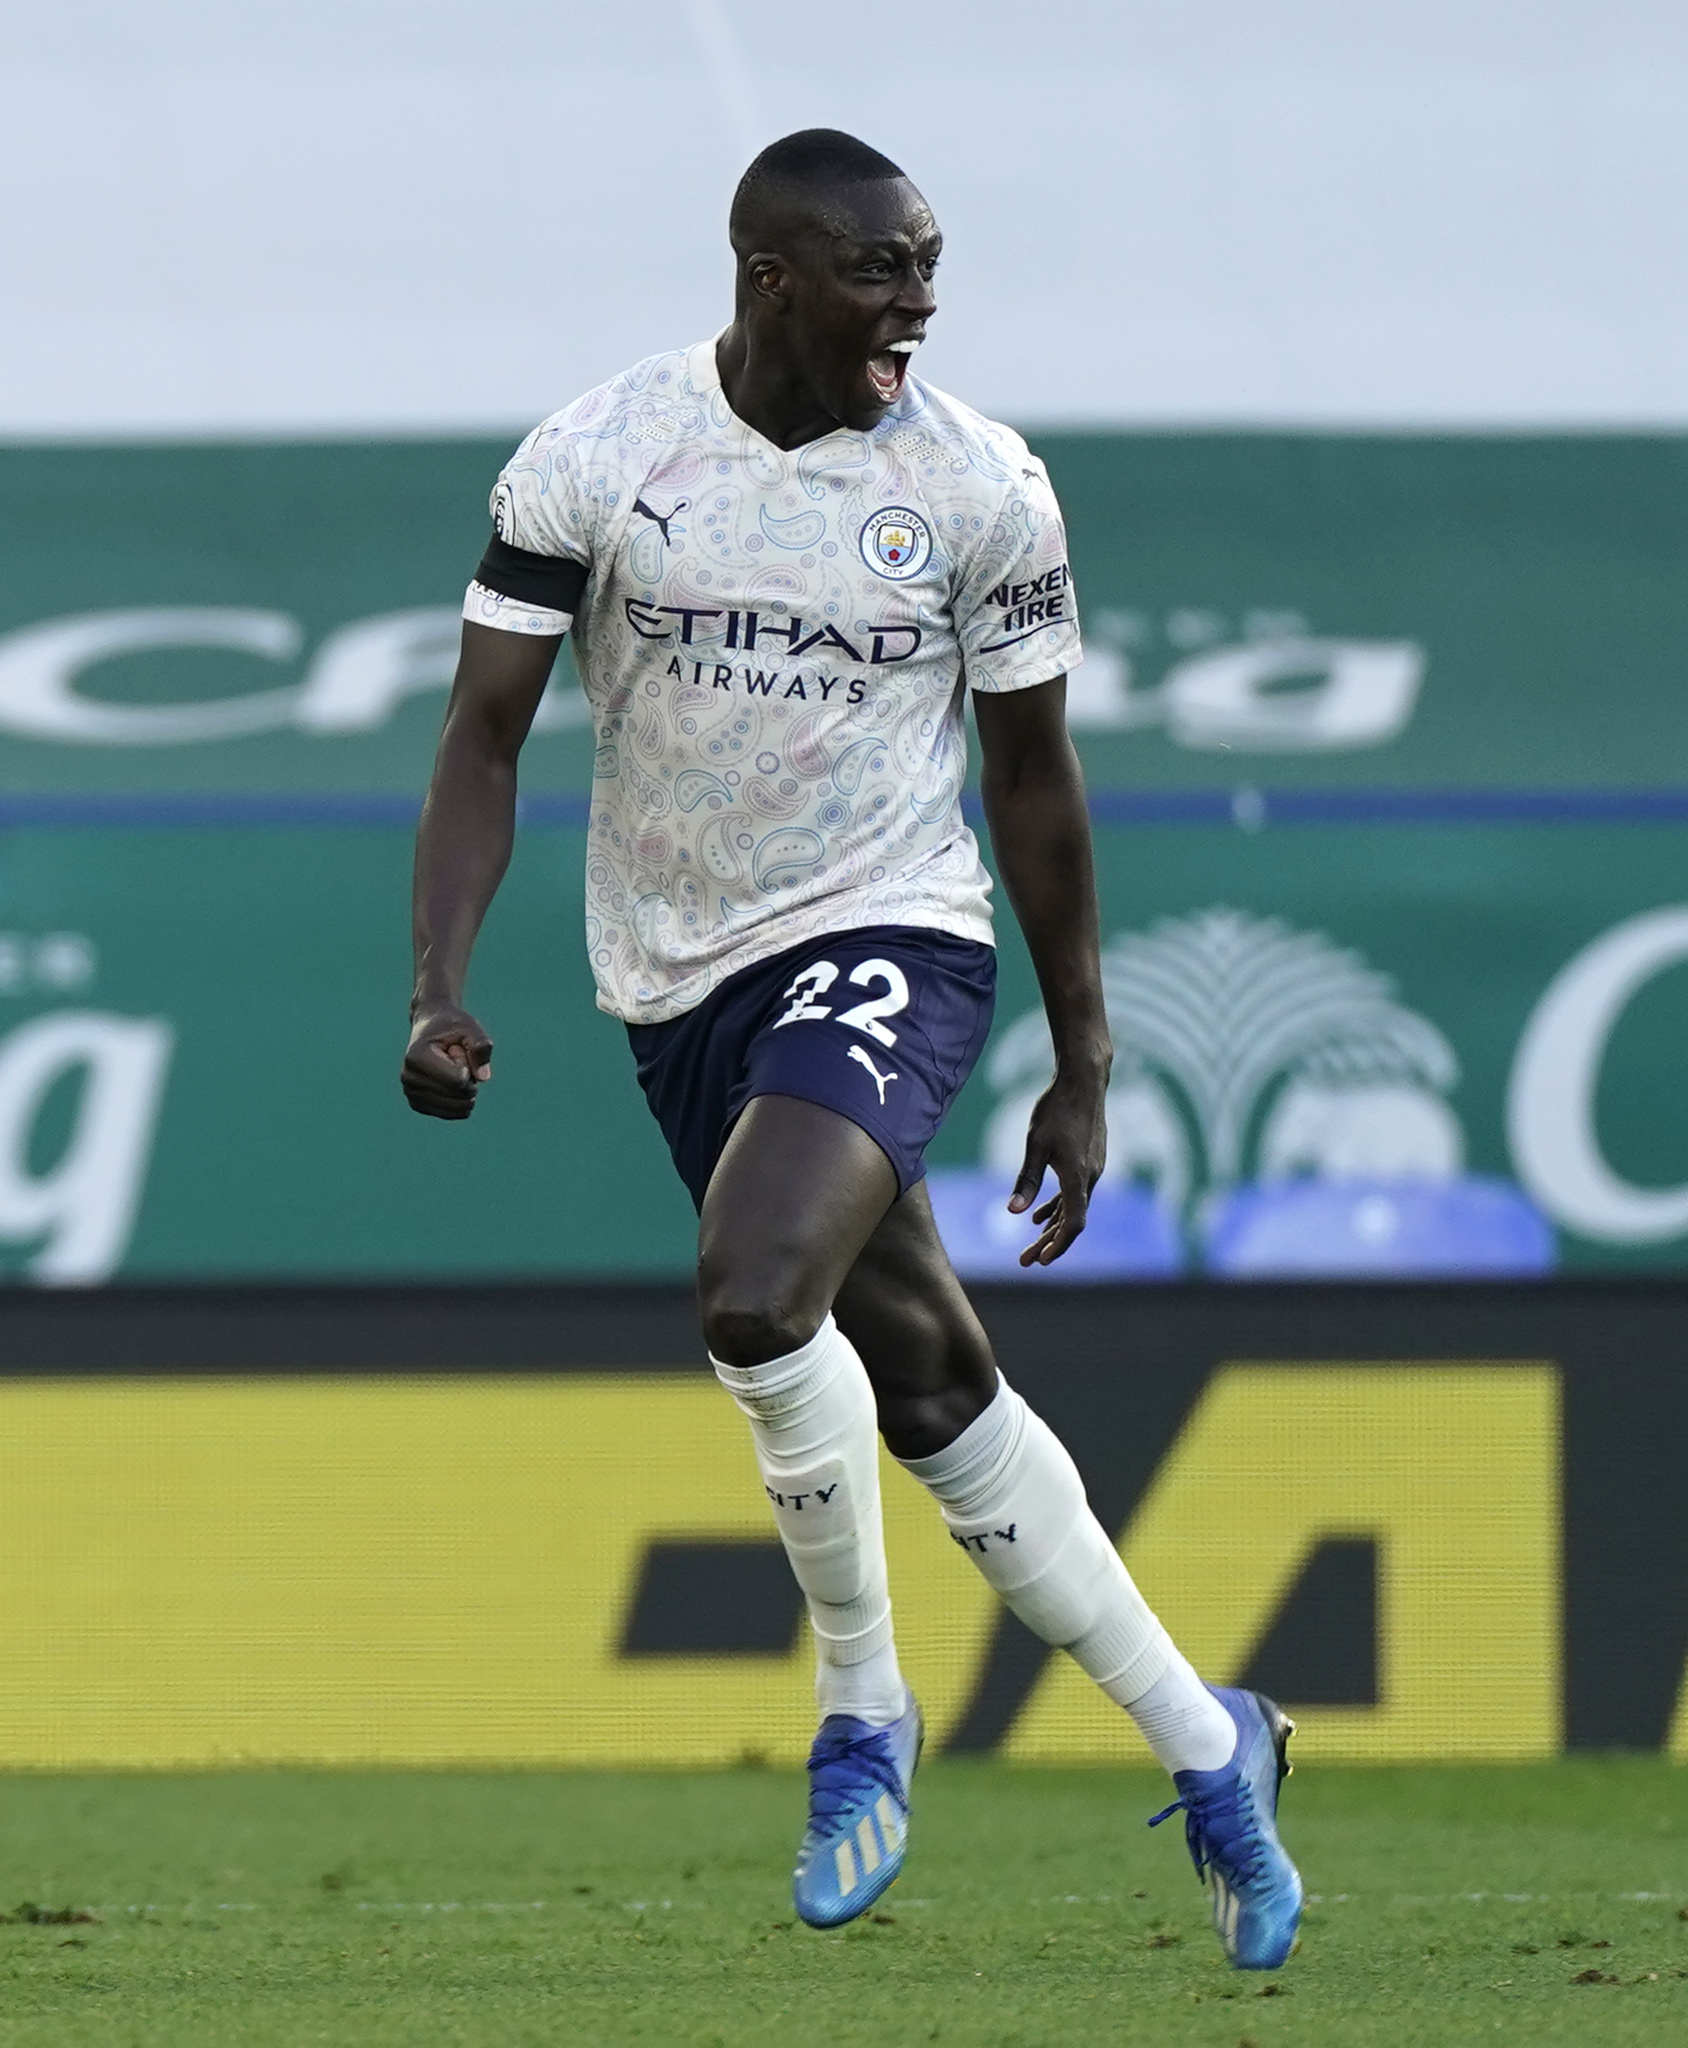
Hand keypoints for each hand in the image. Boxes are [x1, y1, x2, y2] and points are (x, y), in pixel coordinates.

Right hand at [402, 1004, 492, 1119]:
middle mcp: (409, 1077)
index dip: (469, 1066)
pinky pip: (454, 1114)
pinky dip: (461, 1099)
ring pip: (458, 1108)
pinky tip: (449, 1081)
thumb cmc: (452, 1026)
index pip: (458, 1081)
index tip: (456, 1049)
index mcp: (417, 1057)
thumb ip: (480, 1047)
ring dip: (465, 1089)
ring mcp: (411, 1093)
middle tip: (455, 1058)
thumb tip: (483, 1078)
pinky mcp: (418, 1104)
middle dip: (469, 1079)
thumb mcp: (470, 1028)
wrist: (430, 1027)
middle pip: (459, 1095)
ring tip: (451, 1068)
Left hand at [1007, 1068, 1108, 1265]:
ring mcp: (1093, 1169)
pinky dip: (1058, 1206)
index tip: (1042, 1261)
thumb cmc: (1056, 1109)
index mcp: (1079, 1177)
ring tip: (1031, 1244)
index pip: (1073, 1224)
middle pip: (1072, 1221)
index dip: (1058, 1245)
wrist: (1084, 1080)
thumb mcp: (1035, 1145)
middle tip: (1026, 1262)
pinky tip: (1040, 1215)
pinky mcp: (1090, 1160)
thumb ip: (1026, 1180)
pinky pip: (1074, 1192)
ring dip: (1053, 1227)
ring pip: (1073, 1207)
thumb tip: (1012, 1212)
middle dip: (1049, 1243)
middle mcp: (1091, 1177)